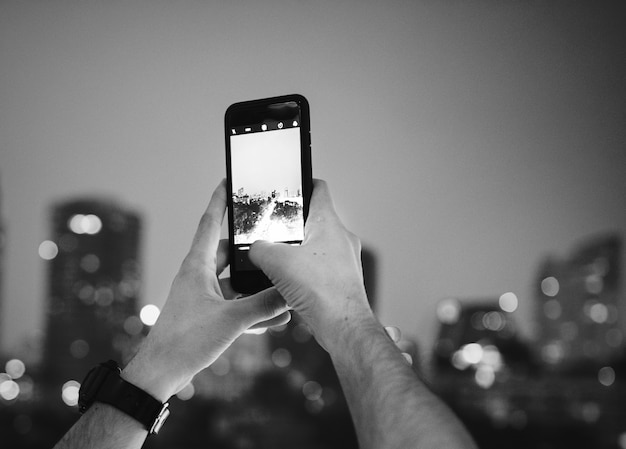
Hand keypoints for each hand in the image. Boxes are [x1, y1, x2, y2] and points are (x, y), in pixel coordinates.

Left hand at [122, 180, 290, 400]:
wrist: (162, 373)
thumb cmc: (185, 341)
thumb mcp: (231, 320)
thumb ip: (263, 305)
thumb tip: (290, 293)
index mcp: (197, 266)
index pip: (211, 223)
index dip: (221, 200)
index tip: (229, 181)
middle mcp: (199, 275)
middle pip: (229, 251)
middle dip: (251, 247)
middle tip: (272, 237)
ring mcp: (202, 295)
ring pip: (234, 281)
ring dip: (256, 285)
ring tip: (281, 284)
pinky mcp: (206, 314)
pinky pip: (234, 304)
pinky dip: (252, 308)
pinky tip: (275, 317)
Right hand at [249, 179, 374, 350]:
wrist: (343, 326)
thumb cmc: (321, 291)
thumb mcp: (277, 262)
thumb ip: (259, 248)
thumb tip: (255, 249)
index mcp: (329, 223)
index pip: (319, 189)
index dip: (303, 182)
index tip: (292, 182)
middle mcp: (342, 239)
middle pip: (315, 220)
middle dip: (294, 224)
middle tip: (275, 228)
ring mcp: (345, 261)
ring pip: (318, 246)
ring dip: (299, 251)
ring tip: (279, 260)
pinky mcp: (342, 281)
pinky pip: (321, 268)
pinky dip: (306, 271)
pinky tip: (290, 283)